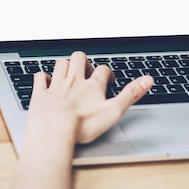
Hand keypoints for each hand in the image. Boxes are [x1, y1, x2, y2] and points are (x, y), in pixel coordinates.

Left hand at [4, 51, 152, 188]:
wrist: (54, 130)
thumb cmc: (83, 124)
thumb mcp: (114, 111)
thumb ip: (131, 94)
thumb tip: (147, 80)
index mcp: (92, 85)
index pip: (102, 70)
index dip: (107, 73)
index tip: (108, 80)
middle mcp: (73, 81)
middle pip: (79, 58)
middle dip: (84, 62)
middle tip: (87, 72)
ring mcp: (56, 86)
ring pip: (60, 64)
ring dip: (65, 66)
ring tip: (69, 74)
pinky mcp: (41, 94)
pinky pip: (40, 77)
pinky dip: (43, 77)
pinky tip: (46, 81)